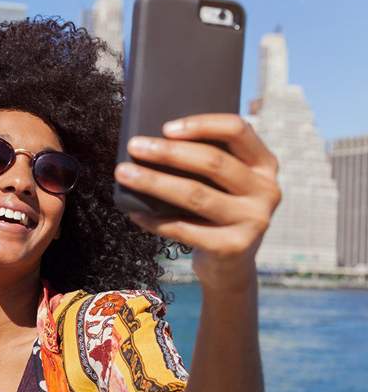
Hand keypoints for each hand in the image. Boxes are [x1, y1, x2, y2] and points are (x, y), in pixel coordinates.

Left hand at [114, 114, 281, 291]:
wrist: (229, 267)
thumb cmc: (216, 214)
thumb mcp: (222, 185)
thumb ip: (205, 163)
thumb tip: (152, 142)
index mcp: (264, 165)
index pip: (238, 130)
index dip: (202, 124)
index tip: (165, 128)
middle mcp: (267, 190)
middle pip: (213, 162)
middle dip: (168, 152)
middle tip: (135, 146)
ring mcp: (254, 221)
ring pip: (196, 195)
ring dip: (154, 182)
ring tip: (124, 173)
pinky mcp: (235, 247)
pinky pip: (185, 229)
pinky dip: (155, 220)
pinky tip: (134, 212)